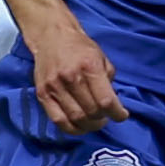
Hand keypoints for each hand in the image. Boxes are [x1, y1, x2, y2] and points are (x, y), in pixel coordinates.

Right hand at [24, 17, 122, 132]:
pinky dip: (72, 129)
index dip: (117, 113)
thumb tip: (113, 102)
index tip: (121, 116)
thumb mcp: (101, 57)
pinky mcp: (42, 94)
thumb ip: (108, 79)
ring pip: (76, 118)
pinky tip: (80, 126)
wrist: (51, 36)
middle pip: (91, 112)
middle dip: (103, 119)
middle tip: (106, 117)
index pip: (106, 100)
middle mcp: (71, 77)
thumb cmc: (79, 47)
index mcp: (89, 66)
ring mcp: (55, 87)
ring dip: (89, 126)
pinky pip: (58, 120)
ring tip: (94, 122)